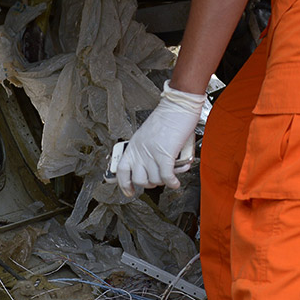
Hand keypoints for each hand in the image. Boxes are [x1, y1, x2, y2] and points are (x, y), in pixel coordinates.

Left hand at [116, 81, 203, 196]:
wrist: (177, 106)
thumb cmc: (167, 118)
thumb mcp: (147, 135)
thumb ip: (146, 150)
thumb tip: (152, 167)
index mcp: (134, 145)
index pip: (122, 170)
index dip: (124, 185)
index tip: (129, 192)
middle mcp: (140, 151)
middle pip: (139, 180)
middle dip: (150, 184)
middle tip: (159, 179)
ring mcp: (151, 153)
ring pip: (155, 180)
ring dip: (164, 182)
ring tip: (172, 175)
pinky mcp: (165, 154)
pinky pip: (166, 177)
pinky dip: (172, 182)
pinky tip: (175, 182)